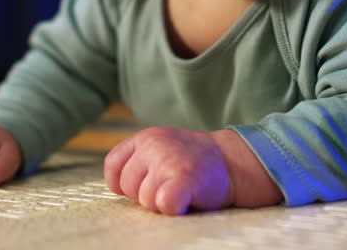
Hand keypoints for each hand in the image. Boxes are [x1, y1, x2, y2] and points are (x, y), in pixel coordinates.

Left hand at [103, 127, 236, 214]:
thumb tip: (118, 187)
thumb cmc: (194, 163)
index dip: (123, 183)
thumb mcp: (162, 148)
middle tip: (170, 188)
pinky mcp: (184, 179)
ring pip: (145, 199)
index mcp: (146, 138)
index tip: (143, 187)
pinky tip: (184, 202)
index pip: (113, 165)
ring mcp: (168, 161)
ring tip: (181, 191)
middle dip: (145, 195)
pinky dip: (171, 208)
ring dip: (161, 204)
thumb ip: (140, 160)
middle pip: (128, 186)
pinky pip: (163, 203)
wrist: (232, 162)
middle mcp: (154, 146)